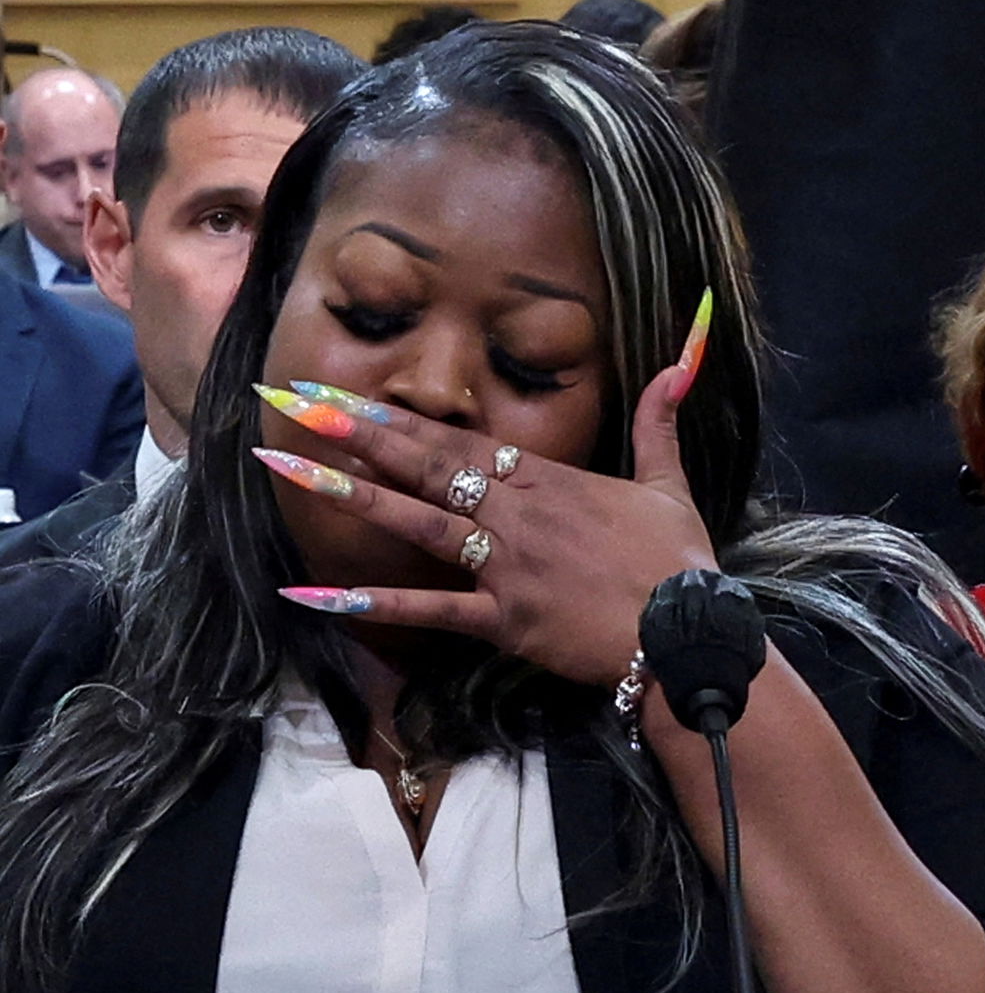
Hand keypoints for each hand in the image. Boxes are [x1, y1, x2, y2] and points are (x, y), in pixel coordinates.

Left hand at [254, 365, 716, 685]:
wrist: (686, 632)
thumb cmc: (680, 560)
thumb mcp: (672, 483)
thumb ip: (661, 421)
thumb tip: (679, 360)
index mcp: (550, 479)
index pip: (461, 439)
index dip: (398, 416)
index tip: (345, 394)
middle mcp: (517, 513)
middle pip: (426, 464)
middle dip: (356, 431)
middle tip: (294, 402)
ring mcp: (504, 564)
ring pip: (416, 521)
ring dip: (350, 492)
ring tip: (289, 467)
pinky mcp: (502, 618)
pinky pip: (429, 609)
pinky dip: (372, 602)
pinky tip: (314, 593)